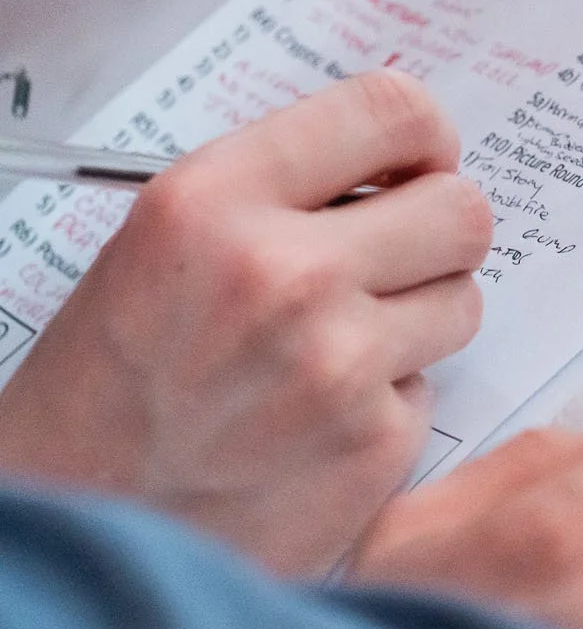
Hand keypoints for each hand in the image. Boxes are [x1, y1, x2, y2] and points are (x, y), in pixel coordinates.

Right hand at [0, 73, 490, 574]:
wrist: (74, 517)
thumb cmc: (112, 381)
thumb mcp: (167, 241)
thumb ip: (281, 191)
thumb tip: (399, 161)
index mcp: (216, 201)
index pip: (391, 111)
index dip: (424, 137)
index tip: (419, 164)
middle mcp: (282, 273)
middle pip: (462, 210)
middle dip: (437, 235)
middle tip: (391, 262)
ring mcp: (336, 363)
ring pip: (463, 300)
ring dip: (418, 321)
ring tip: (333, 351)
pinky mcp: (372, 444)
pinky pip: (431, 390)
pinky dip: (388, 403)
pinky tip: (317, 422)